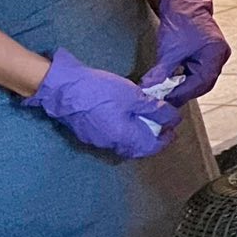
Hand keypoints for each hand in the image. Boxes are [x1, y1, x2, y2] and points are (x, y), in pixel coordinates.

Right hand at [25, 48, 180, 159]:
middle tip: (160, 124)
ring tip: (144, 118)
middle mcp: (110, 144)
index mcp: (124, 138)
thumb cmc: (101, 92)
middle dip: (151, 138)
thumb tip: (172, 118)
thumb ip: (154, 109)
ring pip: (122, 142)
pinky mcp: (85, 132)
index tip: (173, 130)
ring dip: (136, 134)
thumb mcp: (133, 96)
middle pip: (136, 148)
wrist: (63, 89)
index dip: (165, 140)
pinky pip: (110, 136)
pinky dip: (122, 130)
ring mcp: (95, 139)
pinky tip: (123, 116)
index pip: (150, 148)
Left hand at [143, 0, 229, 105]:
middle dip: (184, 92)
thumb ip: (161, 72)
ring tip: (166, 90)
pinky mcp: (206, 55)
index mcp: (215, 53)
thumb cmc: (182, 20)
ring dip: (183, 86)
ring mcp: (214, 56)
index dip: (183, 92)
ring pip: (200, 79)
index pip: (201, 82)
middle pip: (203, 83)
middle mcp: (219, 56)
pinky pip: (197, 72)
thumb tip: (150, 88)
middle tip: (165, 98)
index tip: (166, 99)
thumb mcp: (170, 50)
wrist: (183, 3)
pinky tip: (172, 80)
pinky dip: (184, 78)